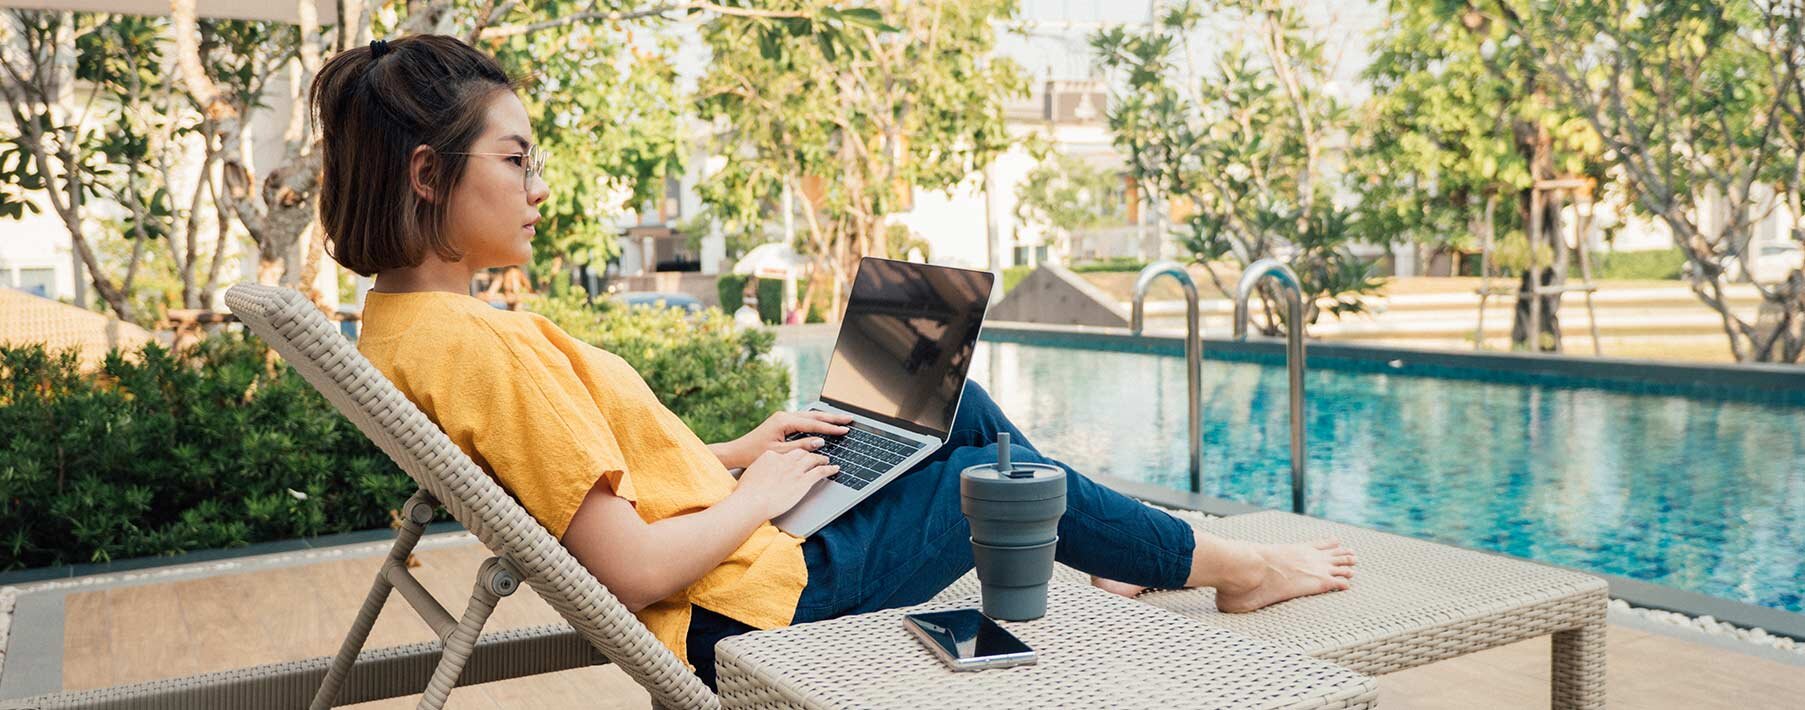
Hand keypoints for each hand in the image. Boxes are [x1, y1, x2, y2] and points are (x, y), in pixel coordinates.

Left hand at [714, 410, 852, 469]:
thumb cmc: (754, 453)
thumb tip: (820, 441)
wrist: (737, 452)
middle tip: (849, 419)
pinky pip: (803, 419)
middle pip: (813, 416)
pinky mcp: (781, 422)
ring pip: (809, 416)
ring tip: (840, 419)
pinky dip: (815, 421)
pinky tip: (823, 422)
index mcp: (784, 421)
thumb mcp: (780, 453)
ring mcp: (782, 418)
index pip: (813, 424)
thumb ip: (801, 446)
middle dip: (832, 418)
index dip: (830, 428)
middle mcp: (784, 416)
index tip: (845, 430)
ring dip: (825, 418)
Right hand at [733, 449, 839, 517]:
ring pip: (813, 458)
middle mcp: (784, 459)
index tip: (795, 456)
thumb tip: (761, 474)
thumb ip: (760, 470)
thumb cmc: (747, 493)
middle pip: (801, 452)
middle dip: (808, 452)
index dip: (792, 454)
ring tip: (826, 459)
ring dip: (821, 458)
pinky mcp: (803, 481)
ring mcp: (795, 469)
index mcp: (770, 455)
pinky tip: (835, 469)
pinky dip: (830, 469)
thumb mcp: (751, 474)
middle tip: (814, 452)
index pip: (785, 451)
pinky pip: (821, 471)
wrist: (751, 502)